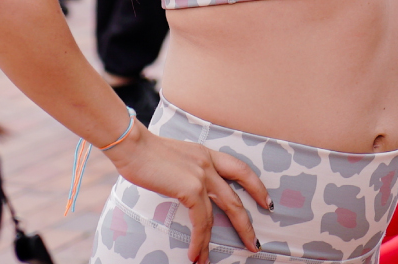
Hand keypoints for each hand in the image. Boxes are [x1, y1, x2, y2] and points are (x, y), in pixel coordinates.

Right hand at [104, 129, 271, 260]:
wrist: (131, 145)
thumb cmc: (143, 152)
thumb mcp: (174, 157)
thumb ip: (186, 171)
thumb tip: (185, 190)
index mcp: (206, 154)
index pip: (241, 170)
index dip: (256, 187)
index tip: (266, 202)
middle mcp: (209, 164)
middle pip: (236, 199)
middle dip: (246, 225)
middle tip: (254, 244)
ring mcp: (202, 176)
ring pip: (221, 214)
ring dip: (214, 242)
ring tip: (210, 260)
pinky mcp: (191, 188)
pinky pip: (200, 221)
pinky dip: (199, 240)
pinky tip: (195, 253)